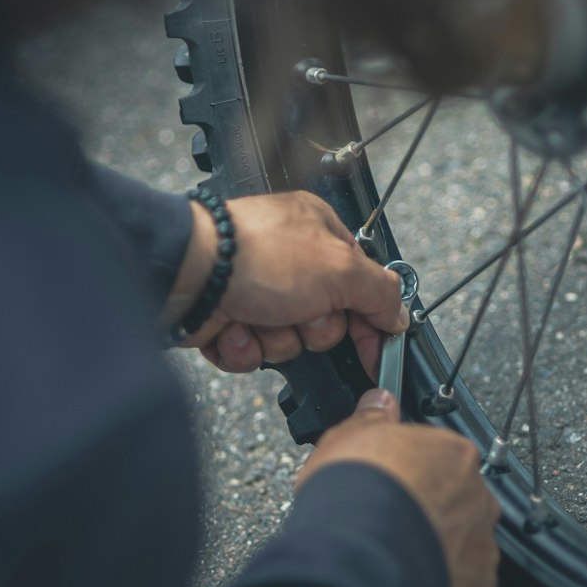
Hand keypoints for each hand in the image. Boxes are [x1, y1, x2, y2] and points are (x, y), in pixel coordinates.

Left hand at [172, 191, 406, 376]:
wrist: (187, 274)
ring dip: (274, 339)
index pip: (362, 286)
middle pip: (326, 321)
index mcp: (320, 234)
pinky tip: (231, 326)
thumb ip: (379, 293)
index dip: (370, 321)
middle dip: (312, 328)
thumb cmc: (256, 255)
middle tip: (299, 312)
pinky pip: (251, 352)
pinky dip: (242, 346)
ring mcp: (255, 289)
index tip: (377, 350)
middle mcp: (289, 260)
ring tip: (256, 316)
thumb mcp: (340, 269)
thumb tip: (399, 314)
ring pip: (287, 341)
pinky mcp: (226, 317)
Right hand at [298, 389, 500, 586]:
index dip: (411, 473)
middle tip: (389, 523)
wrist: (360, 555)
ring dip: (436, 551)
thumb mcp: (349, 437)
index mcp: (454, 455)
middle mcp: (477, 498)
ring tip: (394, 560)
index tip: (389, 483)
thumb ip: (371, 418)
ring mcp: (482, 546)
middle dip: (428, 512)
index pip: (440, 458)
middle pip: (457, 502)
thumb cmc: (357, 491)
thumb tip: (379, 401)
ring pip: (462, 547)